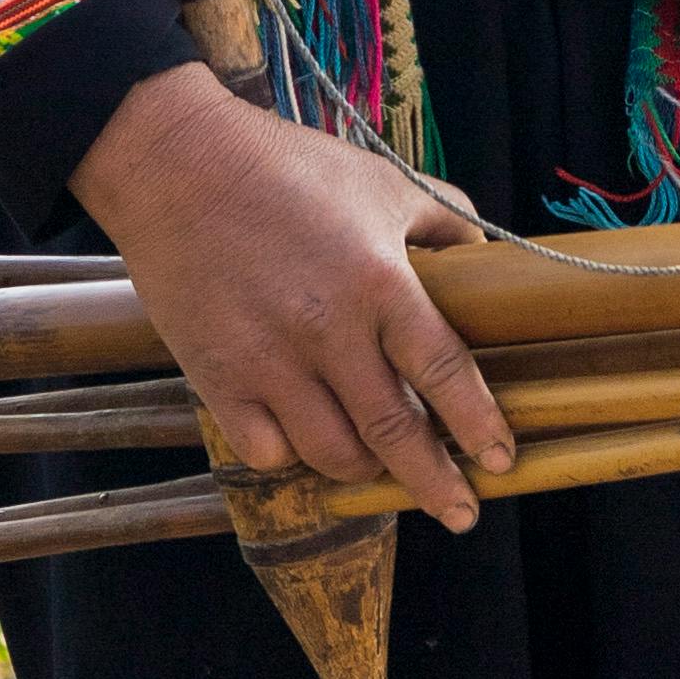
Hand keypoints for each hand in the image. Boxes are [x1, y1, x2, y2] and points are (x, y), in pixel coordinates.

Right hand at [68, 64, 512, 532]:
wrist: (177, 165)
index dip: (479, 425)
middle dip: (436, 484)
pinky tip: (304, 442)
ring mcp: (270, 361)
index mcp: (379, 282)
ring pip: (332, 454)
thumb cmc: (286, 167)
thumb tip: (486, 258)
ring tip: (380, 467)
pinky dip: (292, 456)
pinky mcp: (218, 378)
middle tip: (462, 513)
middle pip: (395, 433)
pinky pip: (266, 451)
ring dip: (365, 469)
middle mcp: (329, 331)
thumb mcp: (380, 181)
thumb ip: (443, 222)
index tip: (501, 461)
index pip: (445, 373)